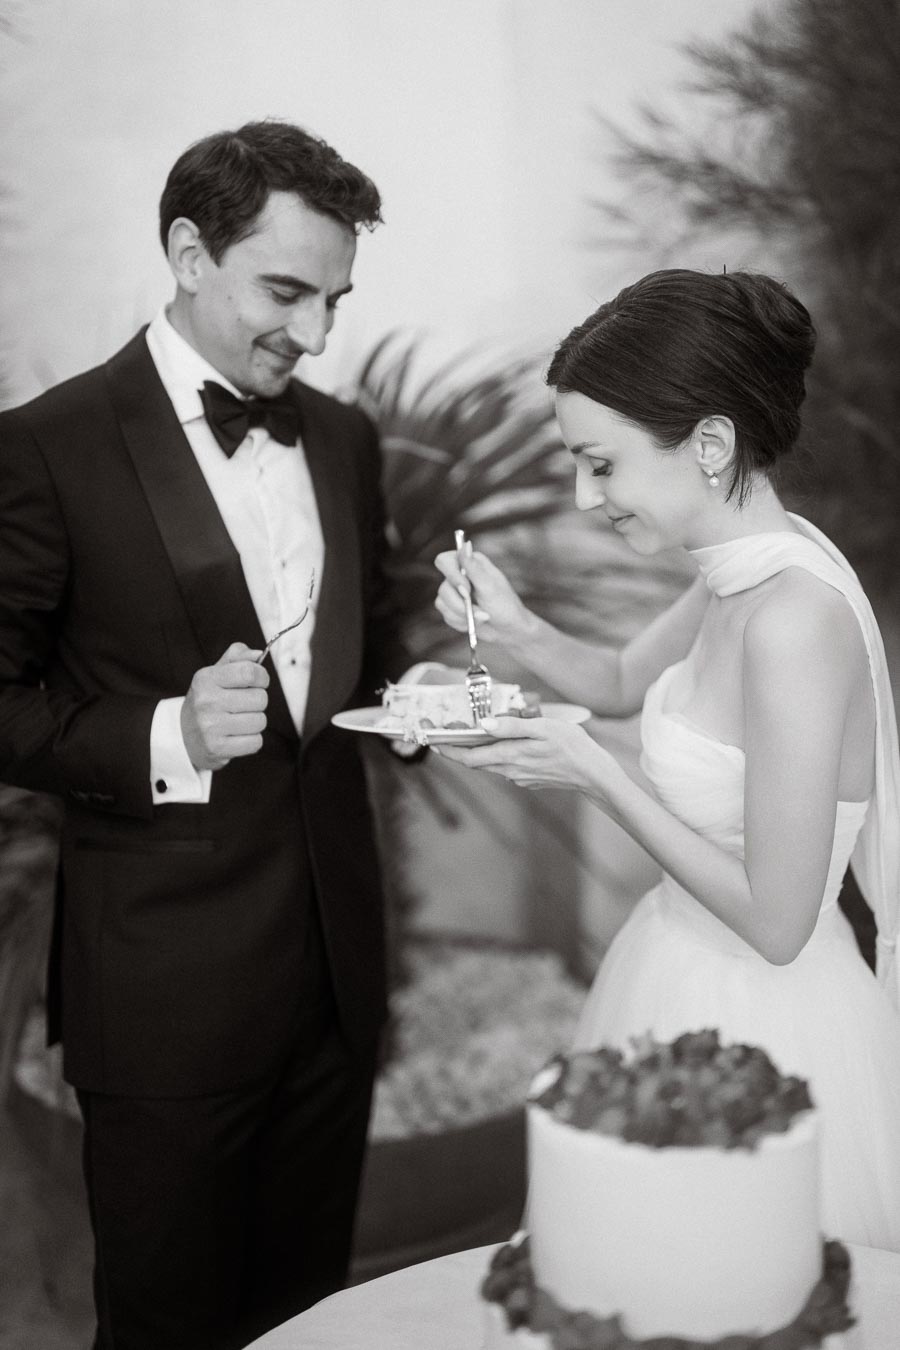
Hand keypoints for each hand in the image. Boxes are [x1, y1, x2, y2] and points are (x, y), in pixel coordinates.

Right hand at [181, 642, 269, 770]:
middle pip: (260, 699)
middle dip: (257, 702)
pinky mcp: (216, 748)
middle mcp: (206, 701)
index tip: (258, 682)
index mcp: (206, 678)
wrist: (182, 735)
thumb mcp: (216, 673)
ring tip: (238, 721)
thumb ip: (237, 658)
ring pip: (260, 721)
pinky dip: (251, 740)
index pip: (250, 672)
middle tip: (242, 705)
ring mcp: (210, 726)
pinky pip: (255, 742)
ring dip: (255, 722)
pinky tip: (236, 736)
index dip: (261, 677)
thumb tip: (258, 655)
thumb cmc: (207, 700)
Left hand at [433, 713, 615, 794]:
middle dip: (461, 749)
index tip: (434, 741)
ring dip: (481, 751)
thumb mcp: (543, 728)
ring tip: (476, 735)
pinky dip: (500, 755)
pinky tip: (507, 743)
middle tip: (449, 734)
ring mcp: (520, 777)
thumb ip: (512, 727)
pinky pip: (508, 766)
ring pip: (492, 764)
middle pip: (477, 762)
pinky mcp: (530, 779)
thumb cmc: (572, 747)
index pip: (470, 757)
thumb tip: (485, 726)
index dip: (449, 750)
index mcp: (511, 756)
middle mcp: (511, 771)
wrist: (594, 775)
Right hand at [434, 548, 535, 645]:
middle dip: (461, 604)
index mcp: (469, 563)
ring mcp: (453, 592)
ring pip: (442, 603)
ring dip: (464, 615)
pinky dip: (461, 622)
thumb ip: (474, 568)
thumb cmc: (504, 605)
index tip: (466, 590)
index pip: (444, 561)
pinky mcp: (451, 608)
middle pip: (443, 587)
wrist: (508, 629)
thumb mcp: (490, 587)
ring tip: (483, 618)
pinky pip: (446, 616)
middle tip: (480, 612)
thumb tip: (465, 545)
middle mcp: (459, 575)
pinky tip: (475, 622)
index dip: (451, 576)